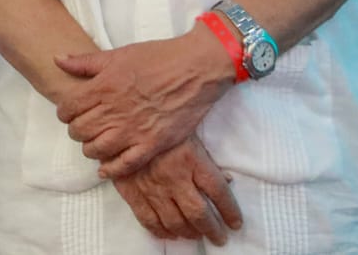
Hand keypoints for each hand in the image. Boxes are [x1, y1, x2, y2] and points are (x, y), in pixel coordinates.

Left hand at [54, 28, 234, 177]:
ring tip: (93, 144)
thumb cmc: (157, 57)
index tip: (69, 112)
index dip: (64, 112)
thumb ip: (85, 61)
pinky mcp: (153, 143)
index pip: (68, 108)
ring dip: (90, 148)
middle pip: (80, 130)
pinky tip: (105, 169)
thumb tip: (57, 59)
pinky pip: (126, 164)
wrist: (196, 68)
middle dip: (75, 130)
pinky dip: (111, 169)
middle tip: (81, 127)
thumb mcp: (118, 54)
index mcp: (104, 87)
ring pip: (98, 149)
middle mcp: (115, 110)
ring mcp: (134, 129)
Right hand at [112, 136, 242, 244]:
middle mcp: (173, 176)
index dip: (230, 211)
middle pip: (199, 213)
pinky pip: (148, 219)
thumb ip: (207, 158)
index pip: (218, 191)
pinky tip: (170, 234)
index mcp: (191, 158)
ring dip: (189, 233)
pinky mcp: (131, 191)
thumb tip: (227, 181)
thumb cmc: (160, 124)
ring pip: (175, 221)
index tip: (236, 223)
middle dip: (213, 230)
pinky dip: (161, 231)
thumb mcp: (189, 133)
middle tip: (219, 238)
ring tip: (197, 235)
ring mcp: (151, 186)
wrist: (122, 119)